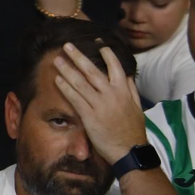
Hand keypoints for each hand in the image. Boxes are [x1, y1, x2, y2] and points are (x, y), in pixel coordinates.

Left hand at [50, 43, 145, 164]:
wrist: (129, 151)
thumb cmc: (133, 130)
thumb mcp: (136, 107)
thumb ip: (131, 89)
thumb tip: (127, 74)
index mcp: (124, 91)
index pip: (116, 66)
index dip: (107, 53)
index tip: (99, 43)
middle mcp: (111, 95)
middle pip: (92, 71)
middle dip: (78, 57)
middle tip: (67, 46)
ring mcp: (100, 105)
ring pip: (80, 83)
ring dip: (67, 69)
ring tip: (57, 60)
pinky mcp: (90, 116)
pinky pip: (75, 99)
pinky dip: (66, 88)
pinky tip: (57, 80)